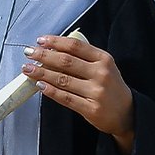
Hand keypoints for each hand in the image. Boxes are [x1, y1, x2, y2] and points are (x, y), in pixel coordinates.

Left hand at [22, 34, 135, 154]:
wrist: (127, 113)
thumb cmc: (110, 87)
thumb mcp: (104, 66)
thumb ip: (84, 57)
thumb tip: (53, 51)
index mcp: (104, 59)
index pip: (75, 46)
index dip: (56, 42)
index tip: (40, 40)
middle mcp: (101, 74)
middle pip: (66, 61)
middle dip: (44, 56)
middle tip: (29, 53)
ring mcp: (96, 92)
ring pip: (63, 79)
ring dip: (42, 73)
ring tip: (27, 69)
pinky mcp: (91, 109)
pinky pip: (65, 98)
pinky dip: (50, 91)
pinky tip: (39, 85)